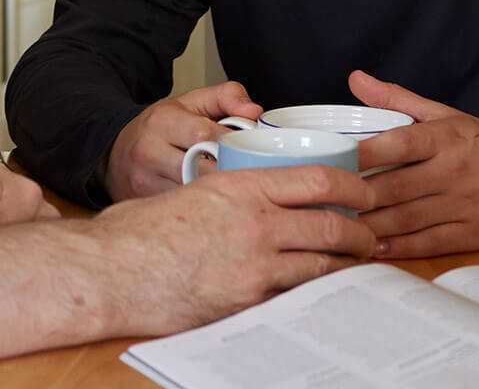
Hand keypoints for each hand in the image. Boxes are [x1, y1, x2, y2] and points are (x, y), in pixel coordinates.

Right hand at [95, 164, 375, 335]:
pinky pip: (295, 295)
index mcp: (239, 187)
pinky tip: (322, 293)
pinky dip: (315, 292)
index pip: (315, 178)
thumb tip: (245, 200)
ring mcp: (253, 264)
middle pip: (330, 223)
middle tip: (369, 234)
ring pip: (321, 263)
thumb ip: (225, 194)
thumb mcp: (188, 193)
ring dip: (346, 264)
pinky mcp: (246, 300)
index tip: (363, 191)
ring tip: (355, 264)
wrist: (109, 271)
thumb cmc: (135, 232)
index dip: (350, 184)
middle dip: (359, 231)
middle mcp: (254, 223)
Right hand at [103, 82, 263, 201]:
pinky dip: (201, 212)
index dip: (235, 146)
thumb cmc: (159, 128)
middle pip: (204, 171)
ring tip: (233, 194)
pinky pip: (182, 213)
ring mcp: (143, 181)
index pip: (209, 136)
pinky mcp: (142, 204)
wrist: (114, 151)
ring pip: (195, 196)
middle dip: (231, 175)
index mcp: (163, 121)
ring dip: (219, 198)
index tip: (249, 152)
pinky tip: (211, 208)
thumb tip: (254, 112)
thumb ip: (226, 97)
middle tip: (247, 177)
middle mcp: (149, 151)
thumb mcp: (190, 103)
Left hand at [349, 70, 478, 257]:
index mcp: (445, 139)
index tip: (333, 159)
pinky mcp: (470, 234)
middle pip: (395, 187)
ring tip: (337, 224)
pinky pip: (426, 243)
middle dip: (356, 195)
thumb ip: (397, 100)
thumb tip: (355, 78)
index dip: (364, 153)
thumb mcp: (443, 115)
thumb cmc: (478, 145)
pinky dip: (396, 247)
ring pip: (405, 219)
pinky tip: (369, 246)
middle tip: (323, 199)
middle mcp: (453, 172)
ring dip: (368, 224)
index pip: (399, 144)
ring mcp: (463, 206)